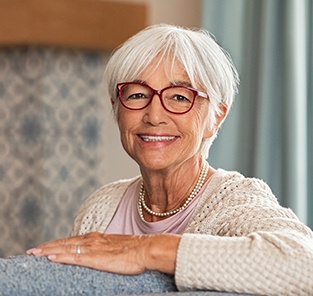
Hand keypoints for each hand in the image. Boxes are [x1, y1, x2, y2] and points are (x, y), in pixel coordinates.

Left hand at [27, 232, 180, 274]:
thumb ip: (105, 249)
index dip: (58, 244)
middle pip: (65, 242)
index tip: (45, 248)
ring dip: (49, 250)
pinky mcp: (97, 258)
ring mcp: (94, 248)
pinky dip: (62, 257)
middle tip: (32, 251)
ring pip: (67, 248)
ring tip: (35, 254)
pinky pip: (76, 257)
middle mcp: (93, 240)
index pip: (72, 240)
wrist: (147, 248)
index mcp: (97, 238)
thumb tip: (100, 254)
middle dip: (47, 247)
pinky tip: (52, 259)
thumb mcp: (116, 248)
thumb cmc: (135, 250)